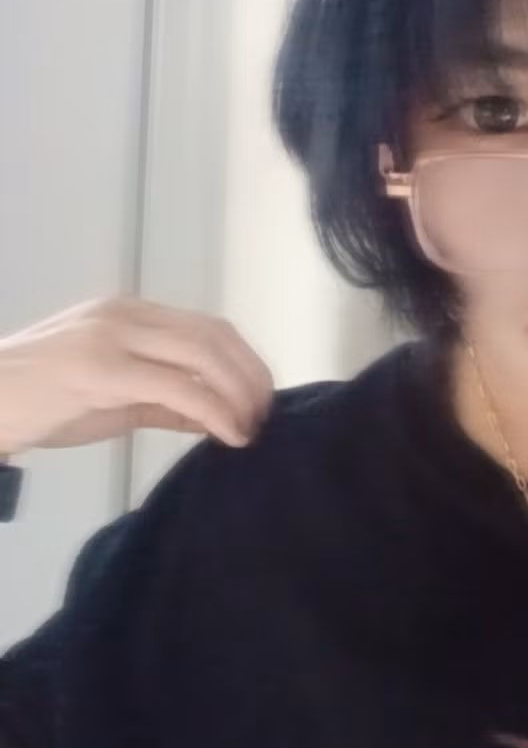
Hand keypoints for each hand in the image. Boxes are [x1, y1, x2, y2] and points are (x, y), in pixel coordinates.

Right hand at [0, 297, 274, 456]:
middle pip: (215, 336)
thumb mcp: (112, 397)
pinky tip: (229, 434)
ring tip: (252, 427)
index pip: (209, 327)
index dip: (246, 362)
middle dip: (251, 377)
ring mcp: (112, 337)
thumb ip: (165, 401)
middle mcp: (125, 315)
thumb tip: (216, 417)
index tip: (263, 399)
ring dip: (239, 393)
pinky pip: (178, 387)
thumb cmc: (40, 402)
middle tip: (266, 416)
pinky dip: (215, 411)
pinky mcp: (101, 369)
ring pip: (203, 355)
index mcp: (130, 313)